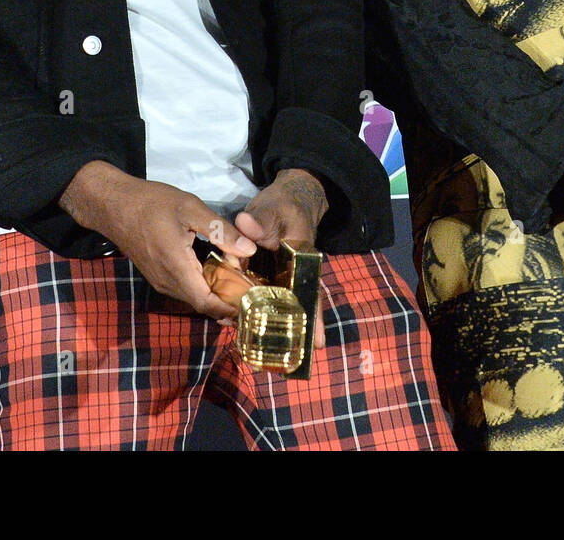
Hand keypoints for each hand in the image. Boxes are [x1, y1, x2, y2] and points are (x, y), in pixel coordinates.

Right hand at [60, 161, 255, 320]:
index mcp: (177, 269)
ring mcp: (160, 281)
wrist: (114, 205)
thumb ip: (221, 231)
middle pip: (203, 303)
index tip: (253, 303)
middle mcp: (168, 282)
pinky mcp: (157, 275)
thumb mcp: (191, 208)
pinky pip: (185, 288)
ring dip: (216, 294)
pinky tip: (218, 273)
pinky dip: (203, 286)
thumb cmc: (153, 203)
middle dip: (228, 301)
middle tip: (254, 291)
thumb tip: (249, 250)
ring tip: (242, 282)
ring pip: (194, 297)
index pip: (208, 303)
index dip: (231, 308)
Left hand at [236, 169, 328, 346]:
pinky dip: (256, 312)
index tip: (317, 343)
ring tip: (272, 359)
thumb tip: (246, 225)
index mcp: (302, 259)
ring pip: (278, 306)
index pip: (310, 291)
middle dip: (296, 333)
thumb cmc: (284, 204)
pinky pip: (261, 297)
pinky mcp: (264, 275)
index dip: (314, 317)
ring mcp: (278, 277)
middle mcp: (293, 273)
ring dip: (275, 328)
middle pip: (297, 306)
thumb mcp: (273, 208)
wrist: (284, 199)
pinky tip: (248, 329)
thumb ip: (261, 219)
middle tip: (292, 364)